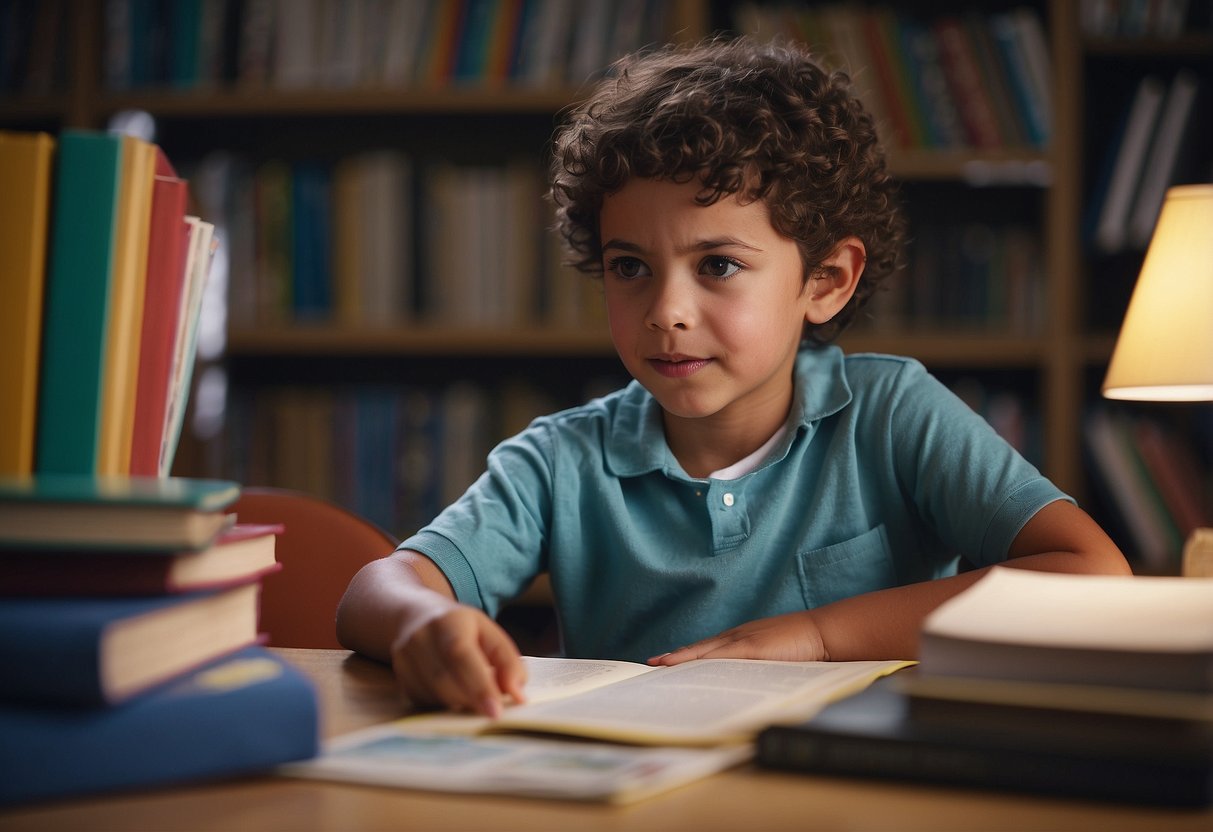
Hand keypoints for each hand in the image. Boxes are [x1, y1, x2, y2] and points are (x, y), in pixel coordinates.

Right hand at [389, 601, 526, 717]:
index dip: (478, 686)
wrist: (416, 617)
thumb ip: (508, 663)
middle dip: (471, 701)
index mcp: (448, 622)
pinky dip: (444, 704)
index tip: (496, 712)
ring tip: (474, 698)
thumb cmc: (461, 628)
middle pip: (444, 680)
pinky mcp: (399, 677)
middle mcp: (420, 638)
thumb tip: (518, 696)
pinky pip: (423, 701)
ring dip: (459, 704)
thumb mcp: (490, 634)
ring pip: (433, 695)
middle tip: (492, 711)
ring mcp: (404, 658)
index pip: (460, 656)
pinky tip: (453, 694)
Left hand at [648, 610, 828, 665]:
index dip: (687, 654)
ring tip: (660, 665)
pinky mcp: (750, 648)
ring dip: (681, 658)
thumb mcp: (776, 656)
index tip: (667, 660)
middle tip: (653, 663)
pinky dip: (699, 660)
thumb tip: (746, 683)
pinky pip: (718, 655)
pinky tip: (684, 665)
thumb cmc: (804, 645)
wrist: (823, 633)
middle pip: (700, 647)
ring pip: (704, 650)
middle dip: (676, 656)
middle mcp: (738, 636)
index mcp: (743, 638)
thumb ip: (759, 665)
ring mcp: (742, 640)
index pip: (708, 648)